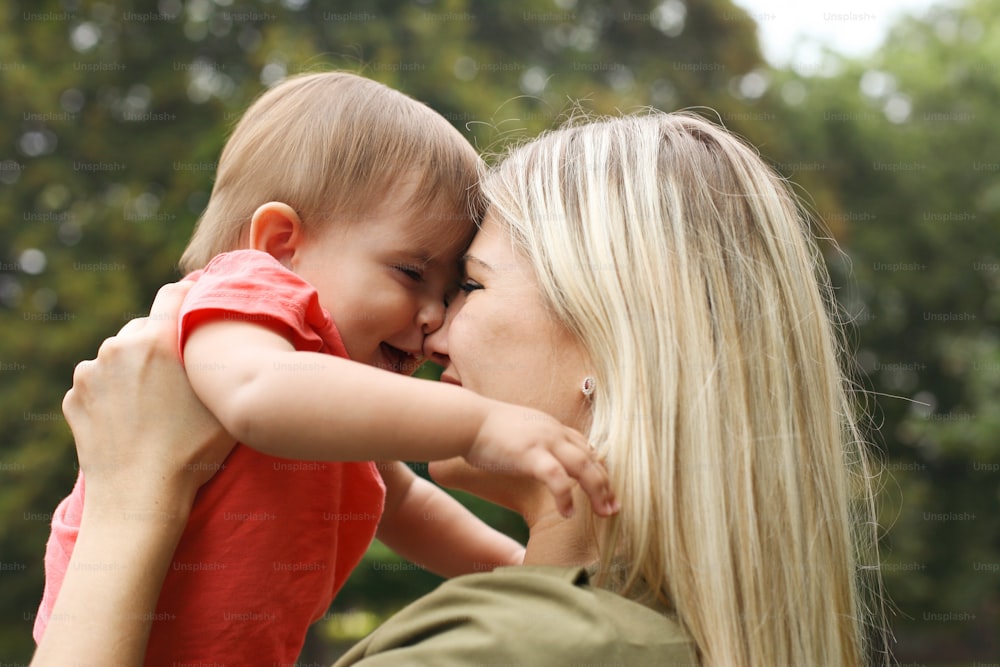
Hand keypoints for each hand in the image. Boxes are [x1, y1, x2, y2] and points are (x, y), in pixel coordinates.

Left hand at [63, 281, 234, 519]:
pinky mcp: (75, 399)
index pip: (175, 294)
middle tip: (181, 371)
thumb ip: (222, 359)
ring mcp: (90, 373)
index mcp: (157, 341)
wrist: (139, 498)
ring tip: (156, 401)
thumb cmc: (192, 452)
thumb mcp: (223, 400)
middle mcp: (118, 347)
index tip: (201, 297)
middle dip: (161, 342)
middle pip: (144, 327)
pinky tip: (133, 418)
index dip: (192, 293)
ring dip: (135, 368)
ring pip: (119, 356)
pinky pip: (99, 383)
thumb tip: (230, 339)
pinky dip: (114, 393)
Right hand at [467, 402, 617, 517]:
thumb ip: (531, 444)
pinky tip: (568, 513)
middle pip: (591, 457)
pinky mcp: (530, 454)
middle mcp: (553, 431)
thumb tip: (532, 460)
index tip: (606, 487)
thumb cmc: (483, 429)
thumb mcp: (516, 432)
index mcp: (550, 426)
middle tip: (615, 507)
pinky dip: (566, 496)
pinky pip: (557, 478)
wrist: (465, 420)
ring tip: (604, 513)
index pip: (584, 446)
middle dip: (606, 484)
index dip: (598, 467)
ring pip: (583, 467)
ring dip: (598, 491)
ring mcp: (544, 441)